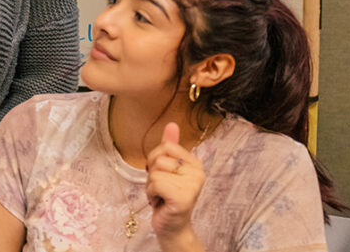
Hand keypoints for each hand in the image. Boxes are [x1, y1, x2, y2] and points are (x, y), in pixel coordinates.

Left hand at [146, 123, 204, 249]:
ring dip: (151, 186)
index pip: (166, 145)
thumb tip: (171, 123)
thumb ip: (170, 146)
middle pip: (159, 157)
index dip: (155, 159)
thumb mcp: (167, 169)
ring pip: (155, 171)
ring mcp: (192, 185)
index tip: (163, 175)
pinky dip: (151, 194)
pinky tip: (160, 203)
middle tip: (161, 188)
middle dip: (152, 173)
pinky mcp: (183, 197)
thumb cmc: (167, 196)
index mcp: (196, 163)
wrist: (171, 225)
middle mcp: (198, 172)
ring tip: (161, 196)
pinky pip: (155, 183)